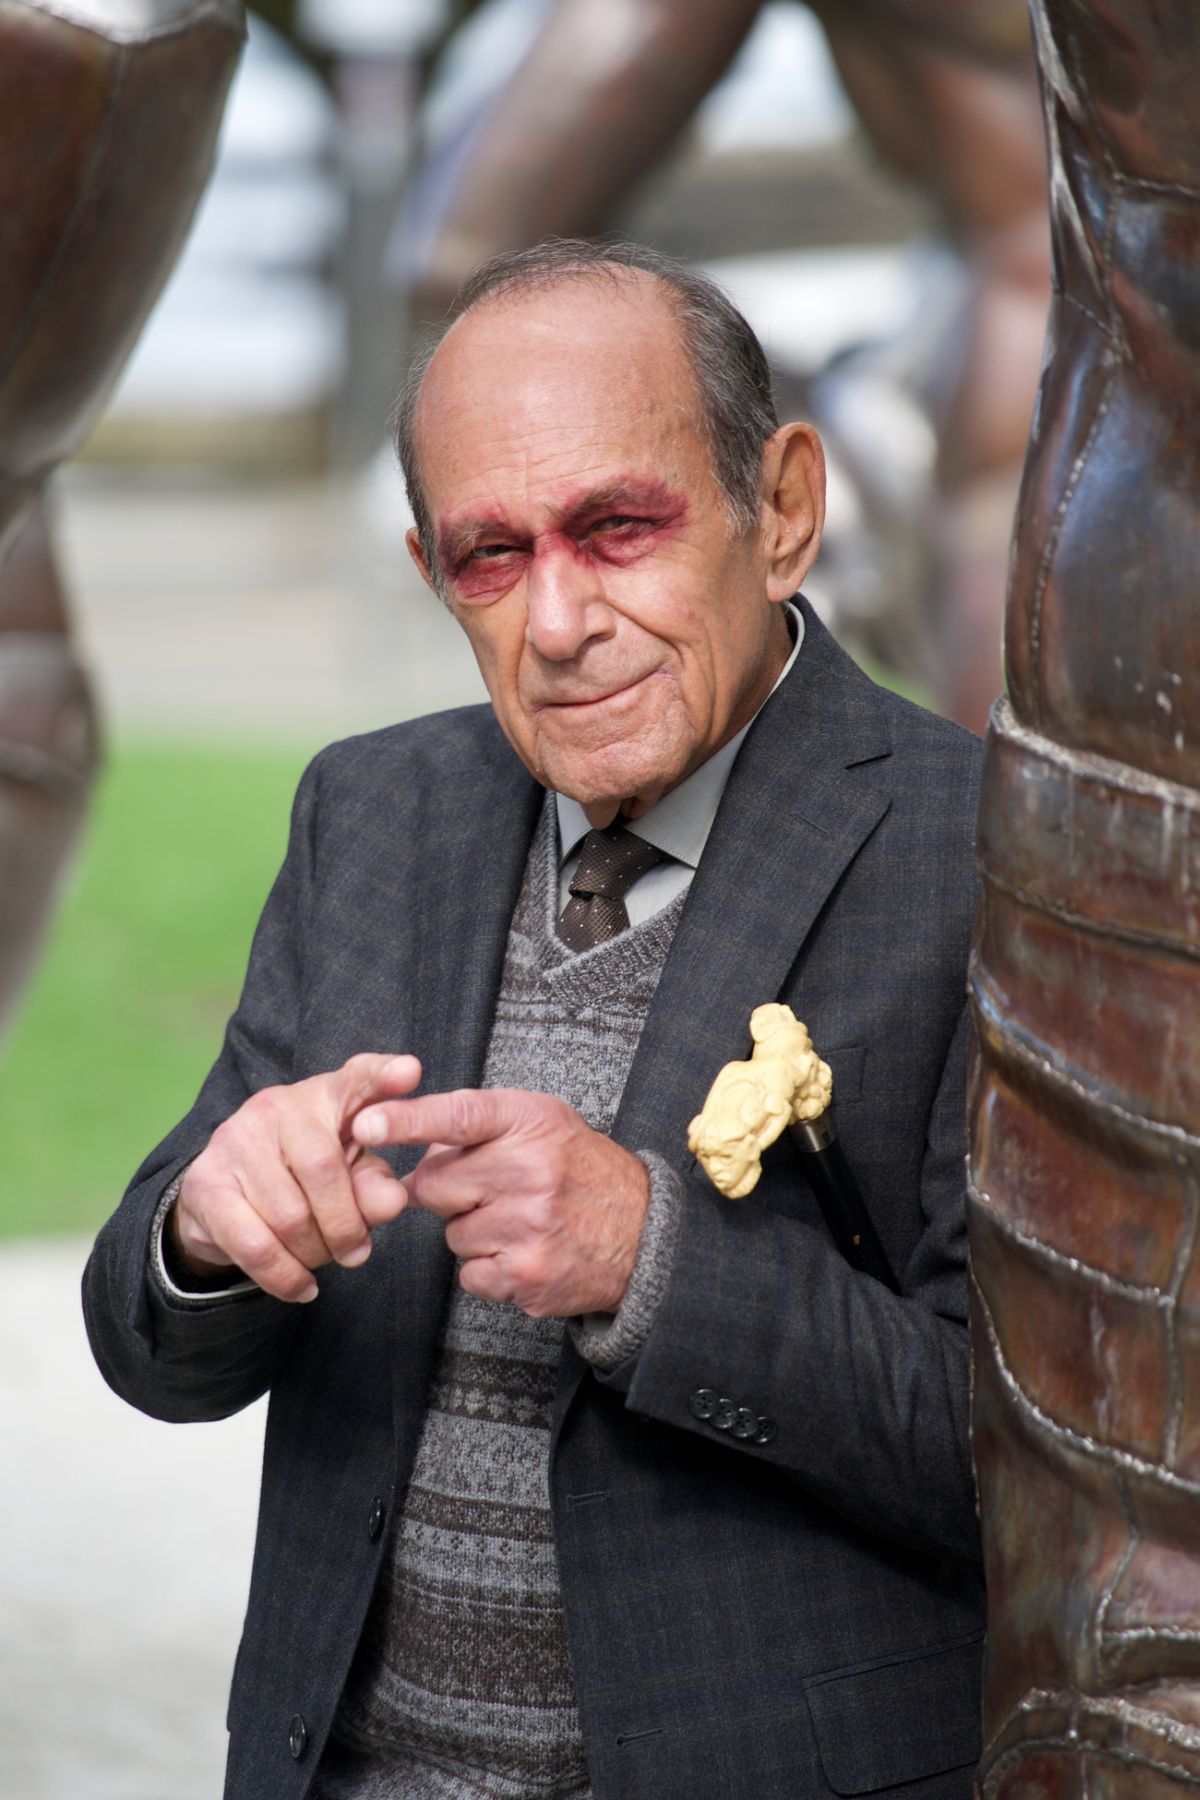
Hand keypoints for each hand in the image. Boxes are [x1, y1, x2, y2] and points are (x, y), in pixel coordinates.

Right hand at [171, 1054, 420, 1301]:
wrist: (224, 1195)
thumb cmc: (305, 1177)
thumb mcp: (352, 1174)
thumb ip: (376, 1186)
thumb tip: (390, 1202)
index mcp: (326, 1096)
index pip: (356, 1078)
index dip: (382, 1076)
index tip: (410, 1072)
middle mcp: (278, 1106)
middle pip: (324, 1171)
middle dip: (346, 1226)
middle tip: (357, 1252)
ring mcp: (235, 1141)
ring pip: (290, 1217)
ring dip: (316, 1254)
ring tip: (324, 1258)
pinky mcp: (206, 1184)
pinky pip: (256, 1245)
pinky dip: (286, 1276)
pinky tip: (303, 1286)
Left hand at [353, 1087, 648, 1317]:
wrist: (645, 1236)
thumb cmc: (583, 1173)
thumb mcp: (544, 1124)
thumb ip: (482, 1125)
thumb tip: (414, 1146)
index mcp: (530, 1123)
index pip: (457, 1116)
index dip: (406, 1120)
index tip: (365, 1124)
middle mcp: (529, 1172)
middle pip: (433, 1185)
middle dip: (450, 1191)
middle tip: (492, 1189)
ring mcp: (528, 1228)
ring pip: (451, 1234)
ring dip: (474, 1231)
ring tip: (521, 1221)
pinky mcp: (526, 1276)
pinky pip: (469, 1275)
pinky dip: (489, 1269)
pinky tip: (524, 1252)